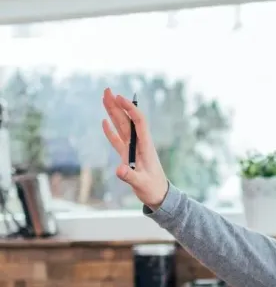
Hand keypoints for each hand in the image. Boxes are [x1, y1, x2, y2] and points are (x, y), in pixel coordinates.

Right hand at [101, 88, 168, 208]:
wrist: (159, 196)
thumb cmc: (153, 190)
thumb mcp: (141, 184)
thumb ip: (130, 176)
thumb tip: (118, 170)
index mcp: (145, 147)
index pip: (138, 122)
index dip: (129, 109)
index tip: (119, 97)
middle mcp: (139, 145)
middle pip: (127, 121)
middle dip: (117, 105)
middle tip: (107, 90)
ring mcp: (133, 150)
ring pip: (121, 127)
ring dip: (113, 113)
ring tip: (104, 99)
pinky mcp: (127, 156)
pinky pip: (118, 140)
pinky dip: (110, 131)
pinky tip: (104, 122)